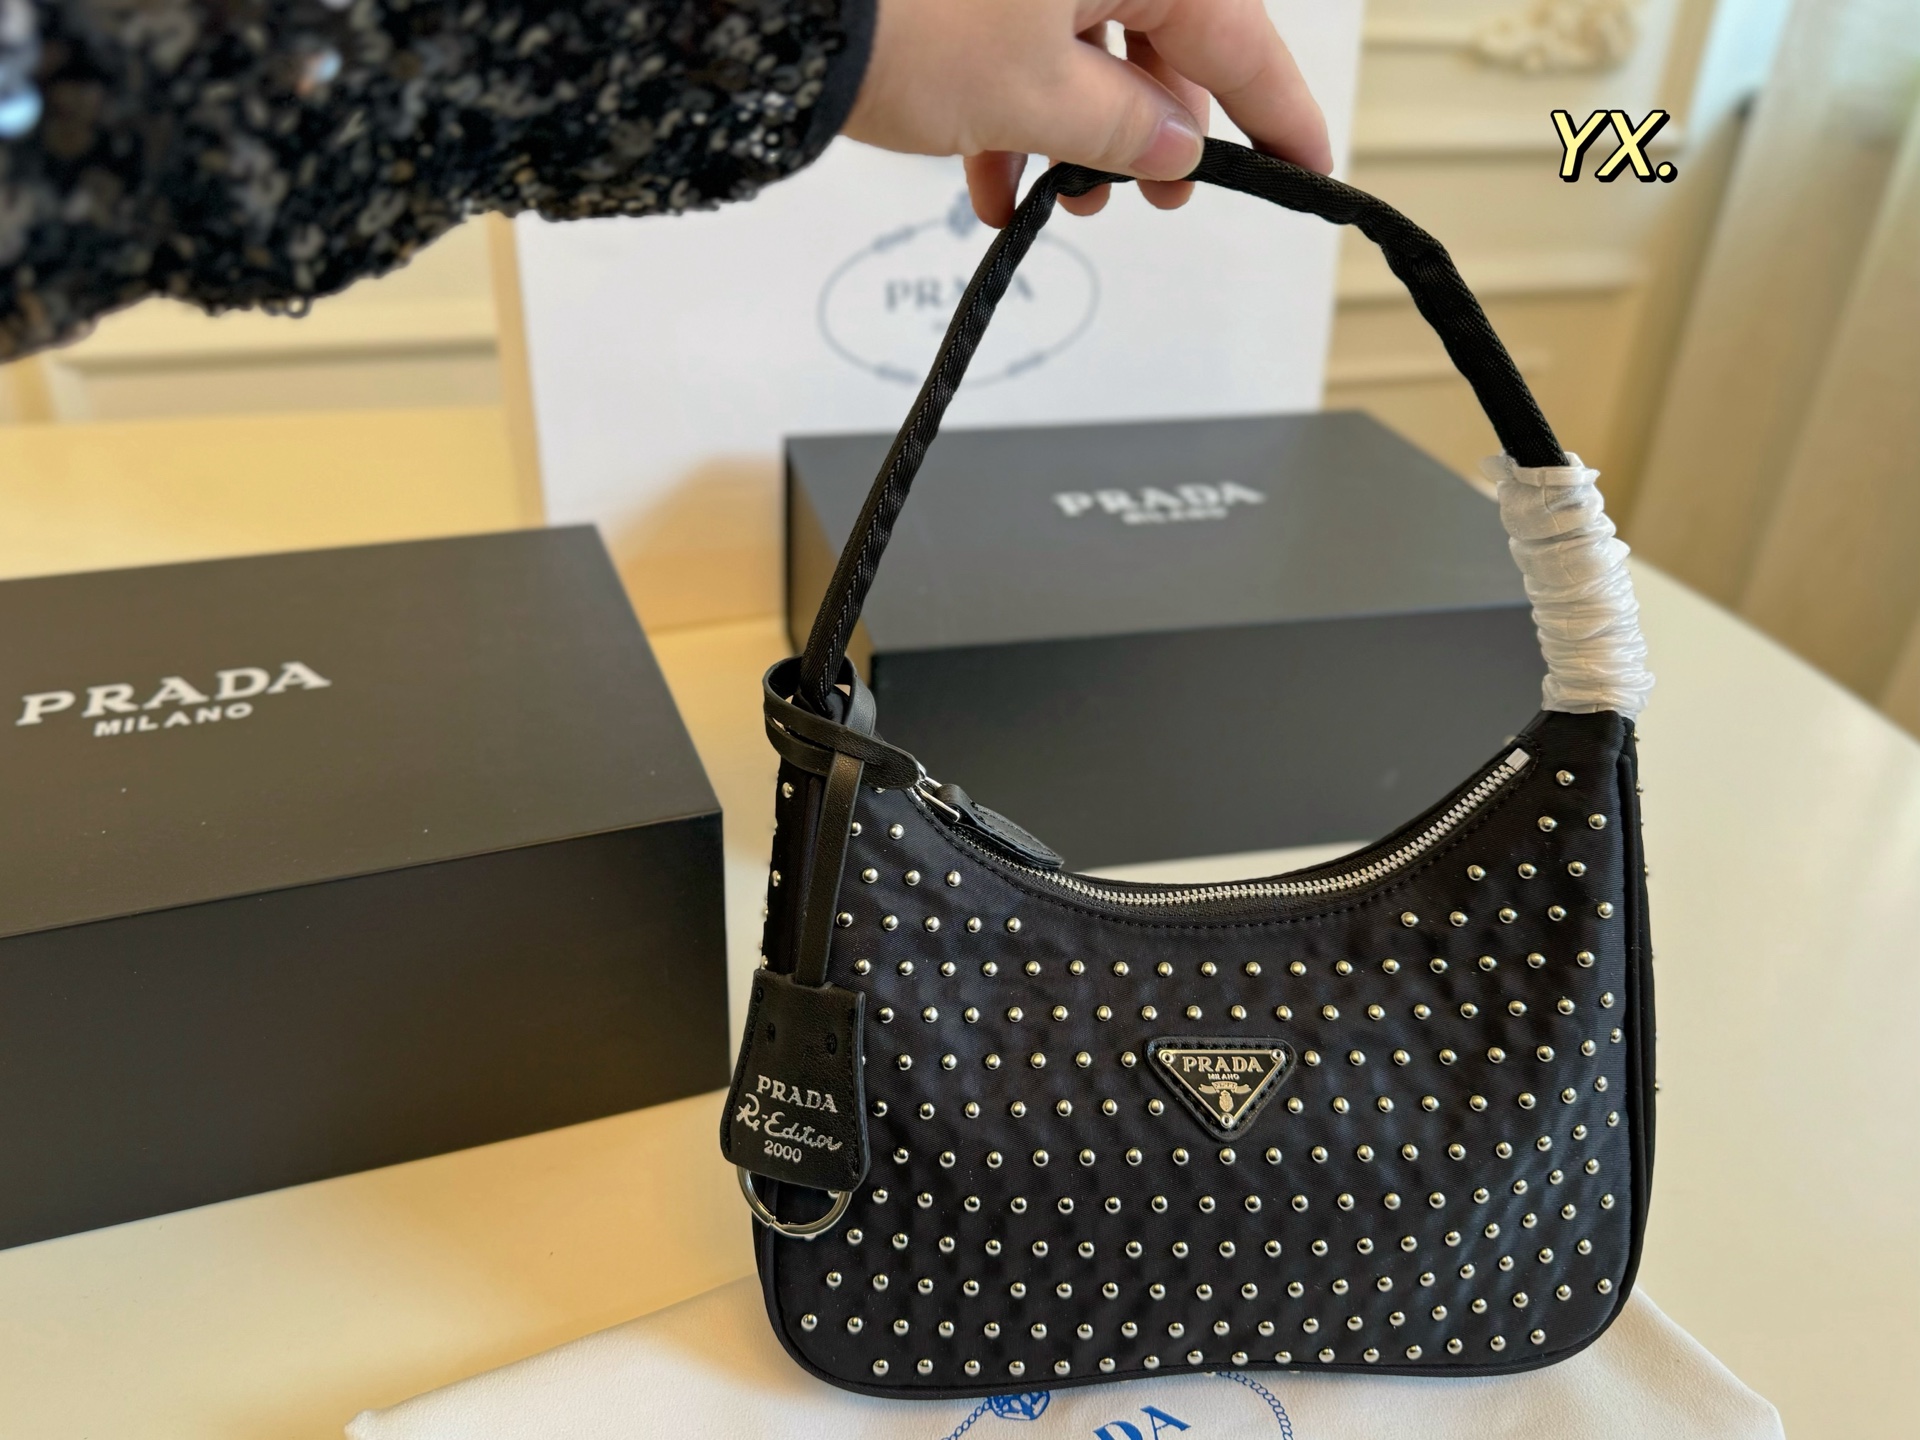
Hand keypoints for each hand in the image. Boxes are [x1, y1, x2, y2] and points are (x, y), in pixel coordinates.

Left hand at [842, 0, 1331, 226]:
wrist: (770, 13)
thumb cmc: (897, 20)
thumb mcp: (1033, 97)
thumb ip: (1121, 129)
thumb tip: (1172, 149)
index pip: (1234, 33)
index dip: (1275, 110)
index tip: (1307, 164)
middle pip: (1159, 31)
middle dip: (1156, 127)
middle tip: (1160, 199)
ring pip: (1083, 42)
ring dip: (1081, 131)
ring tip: (1064, 200)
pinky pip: (1016, 41)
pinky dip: (1015, 110)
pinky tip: (993, 180)